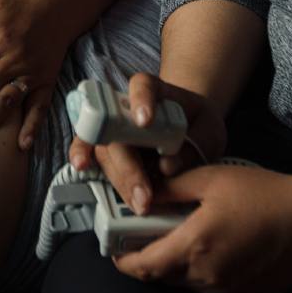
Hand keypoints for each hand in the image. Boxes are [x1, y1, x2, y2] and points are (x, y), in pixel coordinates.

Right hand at [71, 73, 226, 215]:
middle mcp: (127, 106)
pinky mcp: (106, 146)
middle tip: (145, 195)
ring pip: (105, 150)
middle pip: (117, 128)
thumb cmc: (198, 124)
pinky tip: (82, 168)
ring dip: (121, 181)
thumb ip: (195, 145)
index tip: (145, 121)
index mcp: (155, 90)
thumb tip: (167, 167)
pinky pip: (88, 150)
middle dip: (129, 166)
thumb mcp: (209, 130)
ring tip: (141, 206)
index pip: (143, 86)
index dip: (141, 101)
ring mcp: (112, 125)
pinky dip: (84, 159)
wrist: (190, 127)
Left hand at [113, 164, 291, 292]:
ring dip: (178, 264)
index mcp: (194, 246)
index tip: (115, 250)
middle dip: (151, 257)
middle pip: (162, 275)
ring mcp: (225, 291)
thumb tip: (143, 193)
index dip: (124, 261)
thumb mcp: (213, 178)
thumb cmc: (265, 195)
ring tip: (188, 234)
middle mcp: (206, 276)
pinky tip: (217, 245)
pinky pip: (210, 288)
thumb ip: (172, 188)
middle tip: (149, 233)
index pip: (144, 267)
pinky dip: (202, 271)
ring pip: (186, 282)